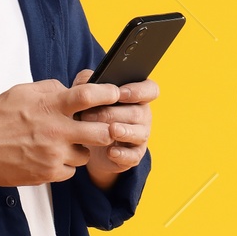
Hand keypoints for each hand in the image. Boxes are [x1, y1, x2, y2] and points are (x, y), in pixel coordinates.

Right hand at [0, 75, 141, 199]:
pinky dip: (65, 165)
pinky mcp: (47, 174)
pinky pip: (70, 171)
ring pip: (85, 155)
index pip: (89, 96)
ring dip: (80, 149)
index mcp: (51, 107)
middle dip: (106, 129)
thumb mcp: (22, 91)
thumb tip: (70, 88)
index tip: (115, 94)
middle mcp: (56, 131)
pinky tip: (50, 157)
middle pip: (102, 133)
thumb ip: (50, 88)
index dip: (108, 94)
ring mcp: (53, 155)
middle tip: (101, 127)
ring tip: (63, 143)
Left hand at [70, 66, 156, 190]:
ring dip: (124, 132)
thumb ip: (87, 82)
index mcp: (137, 96)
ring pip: (139, 133)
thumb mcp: (88, 95)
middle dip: (113, 113)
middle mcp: (142, 115)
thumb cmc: (92, 111)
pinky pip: (133, 156)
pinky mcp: (134, 155)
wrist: (89, 143)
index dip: (139, 90)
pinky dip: (122, 154)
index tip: (120, 93)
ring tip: (111, 130)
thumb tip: (86, 80)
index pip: (150, 89)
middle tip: (88, 115)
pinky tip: (111, 152)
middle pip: (137, 112)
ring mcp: (140, 135)